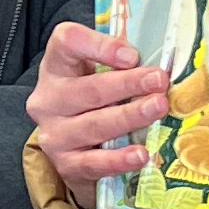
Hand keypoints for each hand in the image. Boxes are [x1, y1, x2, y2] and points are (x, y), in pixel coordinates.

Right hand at [27, 21, 171, 202]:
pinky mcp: (66, 165)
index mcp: (56, 67)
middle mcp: (49, 100)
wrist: (70, 148)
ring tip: (158, 108)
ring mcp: (55, 135)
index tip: (131, 55)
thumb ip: (120, 63)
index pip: (66, 43)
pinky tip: (141, 155)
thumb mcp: (96, 74)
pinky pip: (94, 163)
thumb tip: (159, 66)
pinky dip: (119, 160)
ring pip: (94, 125)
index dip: (98, 46)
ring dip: (129, 116)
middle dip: (128, 84)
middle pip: (88, 89)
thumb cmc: (92, 101)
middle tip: (159, 80)